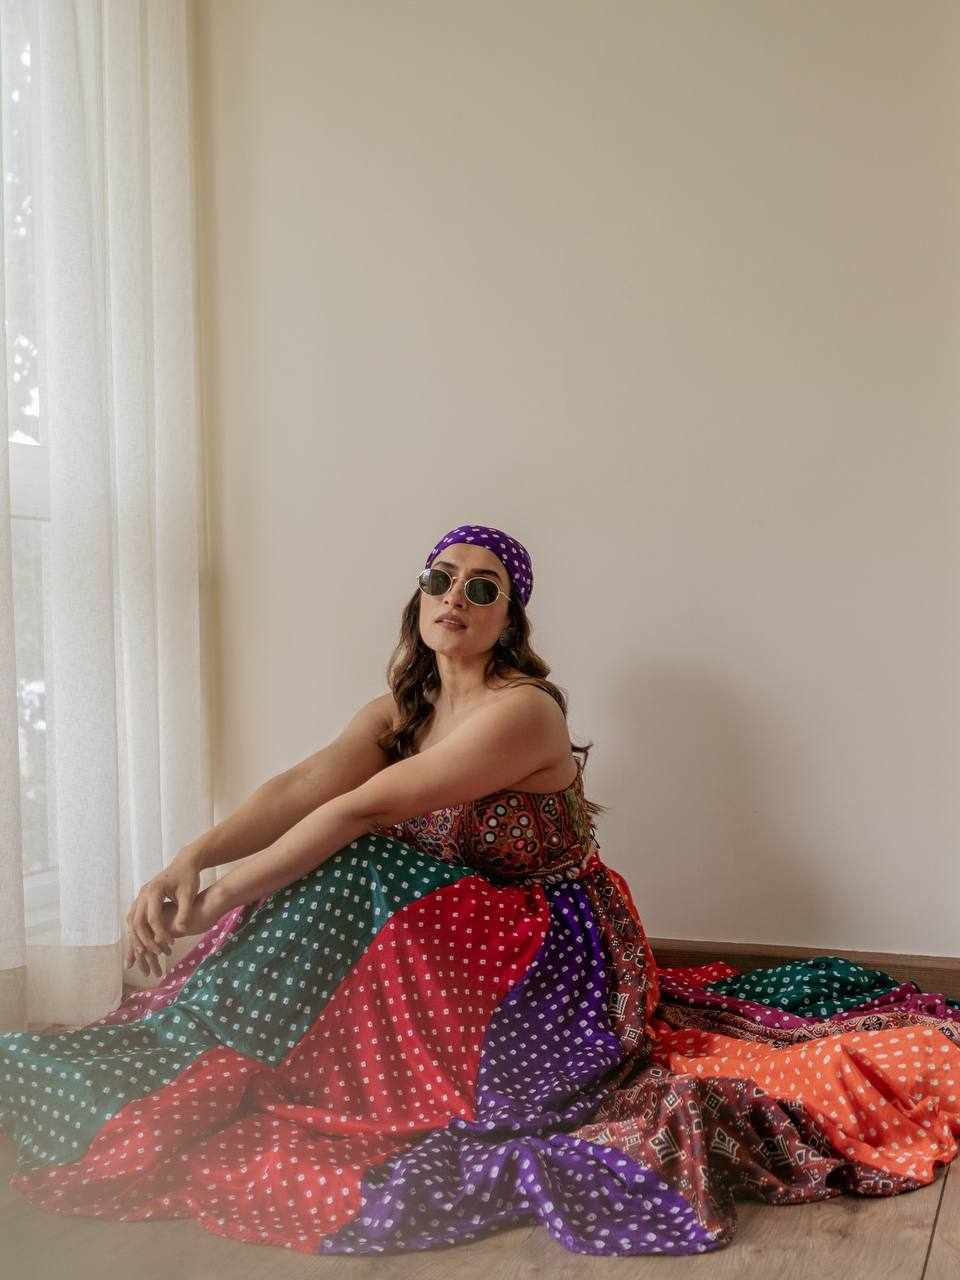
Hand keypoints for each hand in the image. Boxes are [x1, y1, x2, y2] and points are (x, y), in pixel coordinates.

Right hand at [124, 846, 203, 975]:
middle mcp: (143, 893)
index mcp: (155, 891)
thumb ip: (185, 912)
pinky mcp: (142, 898)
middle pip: (137, 921)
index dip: (161, 933)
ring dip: (136, 936)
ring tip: (144, 952)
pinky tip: (141, 941)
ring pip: (132, 920)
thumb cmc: (188, 878)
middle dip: (145, 939)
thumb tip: (181, 930)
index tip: (171, 943)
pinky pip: (134, 917)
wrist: (184, 863)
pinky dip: (135, 930)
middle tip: (156, 952)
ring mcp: (140, 895)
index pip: (153, 918)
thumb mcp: (189, 894)